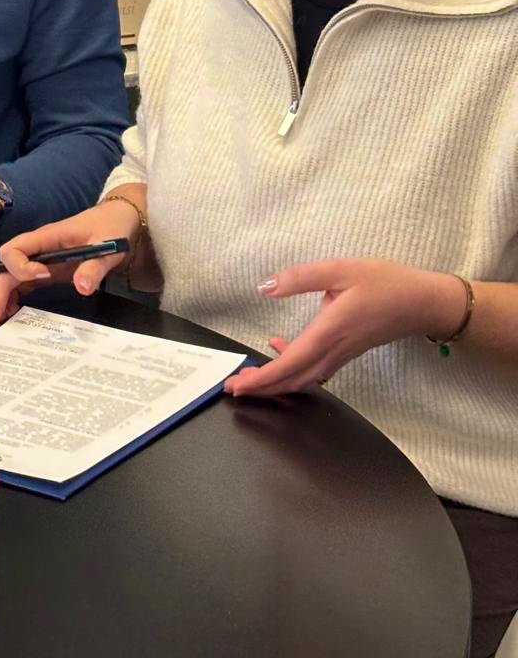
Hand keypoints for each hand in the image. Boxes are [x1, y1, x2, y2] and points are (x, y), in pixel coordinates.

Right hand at [0, 202, 132, 334]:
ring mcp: (38, 260)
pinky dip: (11, 300)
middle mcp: (37, 249)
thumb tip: (82, 287)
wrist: (116, 221)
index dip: (21, 267)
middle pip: (4, 269)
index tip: (43, 277)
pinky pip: (20, 285)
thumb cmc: (110, 228)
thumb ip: (94, 267)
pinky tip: (11, 315)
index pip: (15, 249)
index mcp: (47, 237)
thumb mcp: (108, 247)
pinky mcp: (44, 271)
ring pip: (7, 278)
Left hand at [224, 257, 467, 397]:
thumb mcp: (341, 269)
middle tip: (233, 388)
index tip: (238, 386)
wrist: (424, 302)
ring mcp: (342, 354)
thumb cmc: (386, 283)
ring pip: (304, 378)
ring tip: (251, 377)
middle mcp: (334, 349)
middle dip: (262, 387)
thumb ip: (301, 277)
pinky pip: (315, 369)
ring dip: (276, 382)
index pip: (289, 363)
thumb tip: (266, 287)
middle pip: (293, 380)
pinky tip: (280, 350)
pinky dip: (294, 369)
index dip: (262, 378)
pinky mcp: (347, 351)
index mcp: (329, 331)